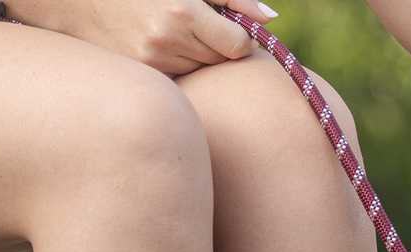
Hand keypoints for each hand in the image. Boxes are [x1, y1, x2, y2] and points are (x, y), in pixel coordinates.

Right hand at [9, 0, 277, 74]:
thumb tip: (271, 19)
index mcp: (182, 11)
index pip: (238, 45)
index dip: (236, 37)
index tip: (225, 27)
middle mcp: (167, 42)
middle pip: (219, 61)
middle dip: (214, 45)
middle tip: (191, 26)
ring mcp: (151, 64)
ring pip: (199, 72)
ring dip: (194, 57)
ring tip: (168, 32)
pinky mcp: (139, 77)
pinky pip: (178, 80)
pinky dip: (176, 67)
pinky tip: (157, 47)